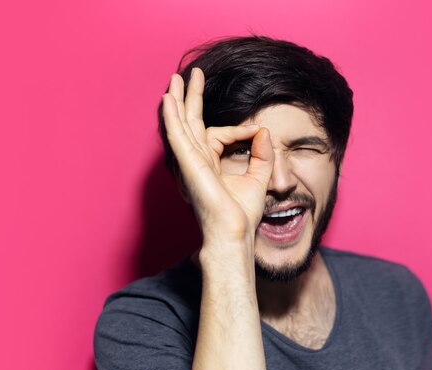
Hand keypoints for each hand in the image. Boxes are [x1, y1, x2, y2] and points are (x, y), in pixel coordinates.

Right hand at [162, 68, 273, 242]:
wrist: (234, 233)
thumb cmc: (242, 213)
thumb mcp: (259, 176)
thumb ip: (262, 153)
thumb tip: (263, 130)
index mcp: (210, 164)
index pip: (219, 134)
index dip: (240, 129)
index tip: (256, 131)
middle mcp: (197, 161)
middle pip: (191, 122)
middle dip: (190, 97)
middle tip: (191, 74)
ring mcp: (191, 162)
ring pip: (181, 124)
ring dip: (177, 100)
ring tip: (175, 79)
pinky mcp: (189, 165)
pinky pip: (178, 136)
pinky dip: (172, 117)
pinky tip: (168, 100)